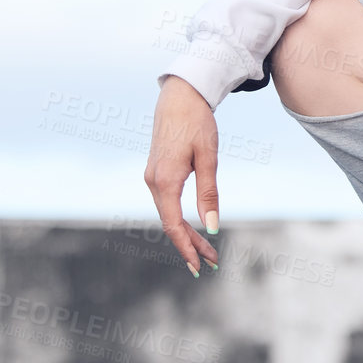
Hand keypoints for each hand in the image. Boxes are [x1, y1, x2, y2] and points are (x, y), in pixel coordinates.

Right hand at [145, 76, 221, 276]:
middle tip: (210, 262)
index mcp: (165, 180)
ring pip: (168, 215)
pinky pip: (166, 203)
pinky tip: (191, 228)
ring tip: (206, 249)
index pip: (173, 225)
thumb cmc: (197, 123)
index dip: (186, 247)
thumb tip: (211, 227)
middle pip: (170, 224)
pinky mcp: (156, 173)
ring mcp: (152, 177)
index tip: (199, 265)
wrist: (180, 97)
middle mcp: (153, 182)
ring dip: (185, 233)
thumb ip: (208, 193)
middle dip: (190, 245)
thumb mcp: (208, 157)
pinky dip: (179, 218)